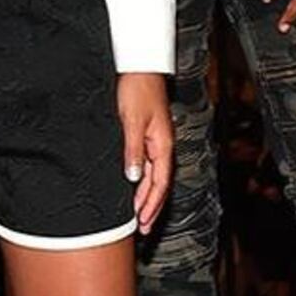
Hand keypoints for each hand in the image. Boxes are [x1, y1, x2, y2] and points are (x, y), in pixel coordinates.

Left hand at [118, 72, 171, 232]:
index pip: (159, 183)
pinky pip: (147, 166)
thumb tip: (133, 177)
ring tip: (138, 216)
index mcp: (163, 145)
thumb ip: (133, 150)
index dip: (152, 205)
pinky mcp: (146, 135)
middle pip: (158, 184)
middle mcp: (162, 146)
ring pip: (152, 176)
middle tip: (142, 229)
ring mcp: (155, 141)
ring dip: (145, 197)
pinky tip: (133, 188)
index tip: (144, 223)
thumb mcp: (132, 121)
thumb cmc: (137, 89)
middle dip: (151, 208)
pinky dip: (141, 181)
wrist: (139, 66)